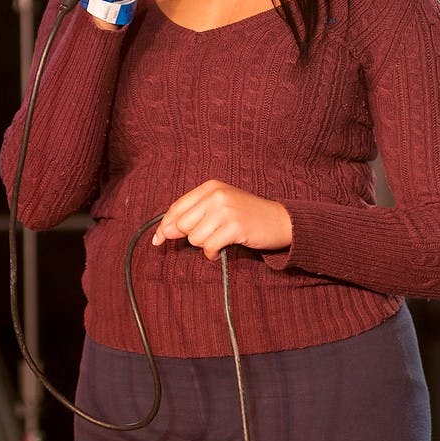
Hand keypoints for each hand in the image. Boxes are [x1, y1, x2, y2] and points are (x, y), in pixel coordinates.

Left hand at [152, 180, 292, 260]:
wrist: (281, 220)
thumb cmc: (247, 215)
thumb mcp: (220, 206)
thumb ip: (194, 214)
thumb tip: (163, 232)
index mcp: (210, 187)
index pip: (177, 207)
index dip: (165, 225)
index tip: (158, 240)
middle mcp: (216, 195)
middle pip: (182, 225)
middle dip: (190, 237)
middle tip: (208, 238)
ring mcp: (226, 210)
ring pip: (194, 238)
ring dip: (205, 246)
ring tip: (220, 241)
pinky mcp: (234, 227)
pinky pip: (209, 247)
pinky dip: (213, 254)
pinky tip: (222, 250)